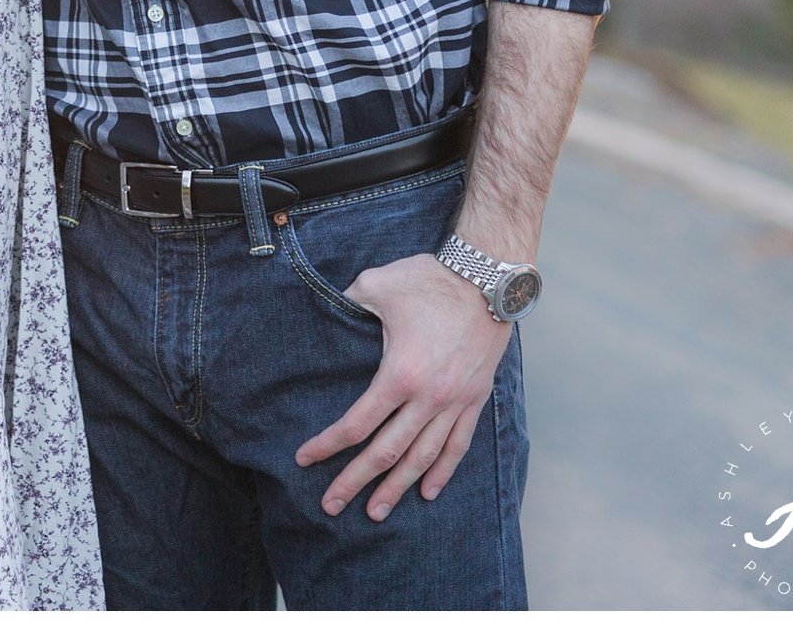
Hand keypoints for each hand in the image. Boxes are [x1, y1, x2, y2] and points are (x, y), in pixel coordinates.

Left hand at [295, 252, 510, 521]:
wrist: (488, 280)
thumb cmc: (428, 281)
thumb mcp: (376, 285)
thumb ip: (347, 301)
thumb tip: (326, 305)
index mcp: (400, 374)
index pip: (358, 423)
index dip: (328, 444)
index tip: (304, 459)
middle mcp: (429, 398)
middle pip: (387, 451)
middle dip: (356, 481)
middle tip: (331, 506)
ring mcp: (456, 402)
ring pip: (424, 457)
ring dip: (399, 487)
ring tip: (376, 512)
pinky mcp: (475, 400)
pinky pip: (458, 445)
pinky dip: (442, 471)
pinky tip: (427, 491)